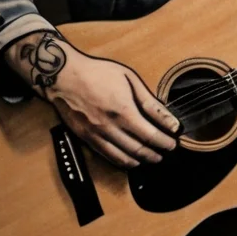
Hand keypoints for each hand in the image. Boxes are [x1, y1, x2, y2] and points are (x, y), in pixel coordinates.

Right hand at [5, 32, 180, 168]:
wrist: (63, 76)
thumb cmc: (98, 73)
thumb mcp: (129, 80)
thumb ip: (151, 103)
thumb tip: (171, 121)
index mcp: (123, 111)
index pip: (151, 136)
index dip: (165, 142)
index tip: (173, 143)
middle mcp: (110, 127)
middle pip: (139, 150)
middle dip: (156, 154)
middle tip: (166, 152)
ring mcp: (96, 135)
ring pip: (124, 157)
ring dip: (142, 160)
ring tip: (153, 158)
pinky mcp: (86, 139)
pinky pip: (108, 156)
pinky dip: (123, 162)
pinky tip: (132, 160)